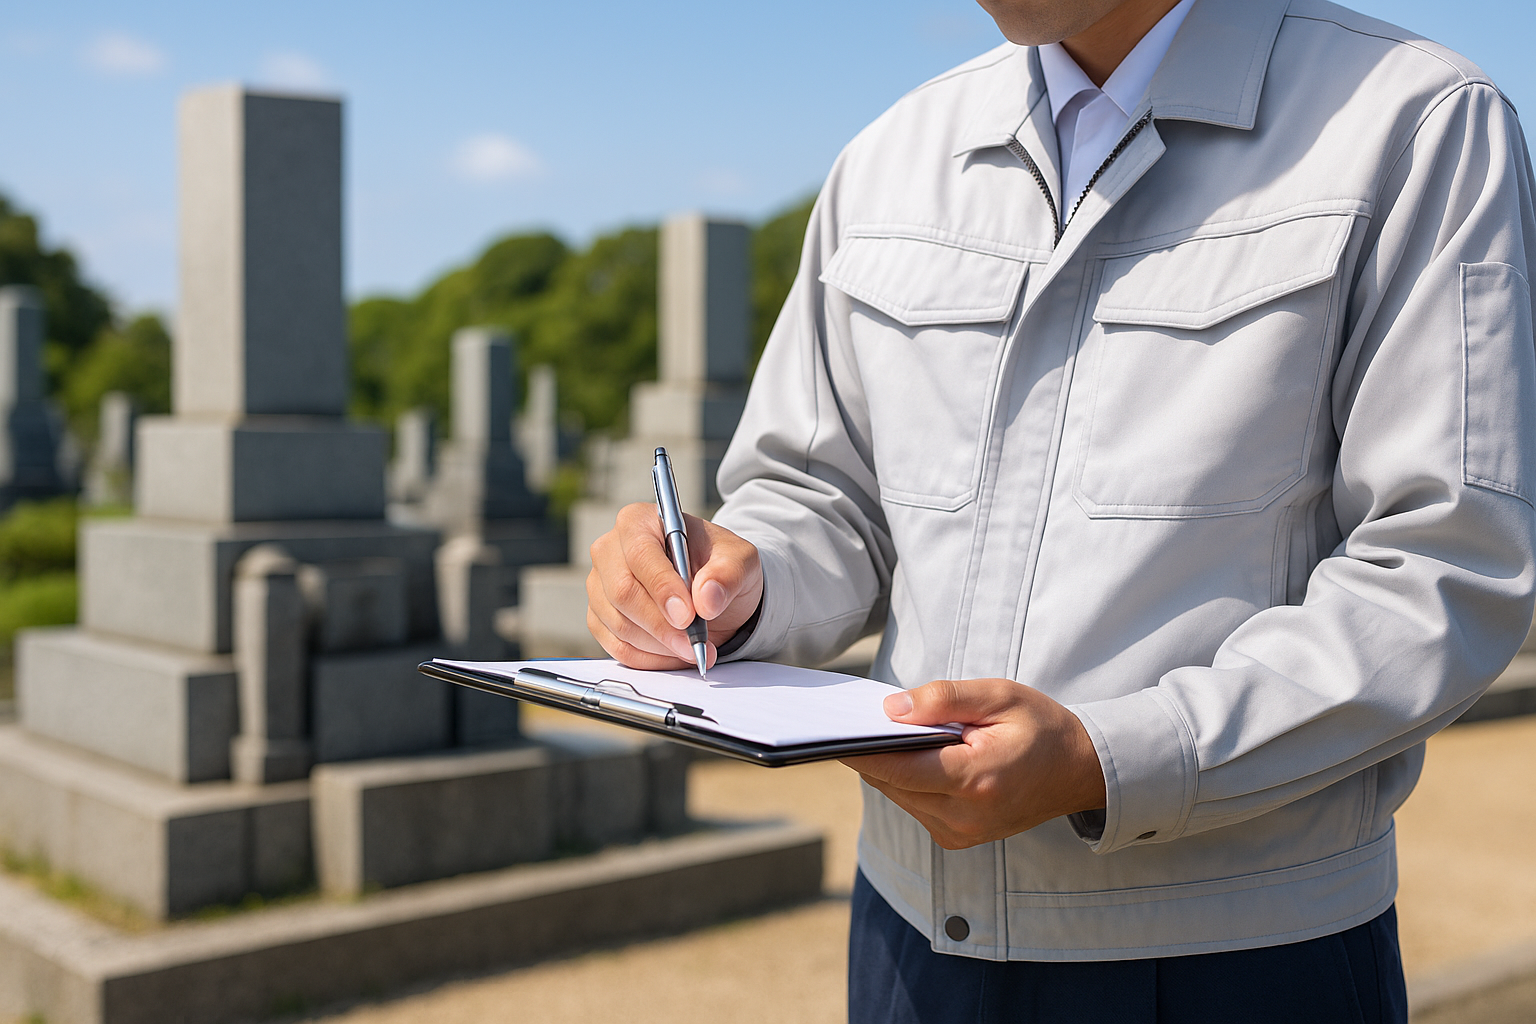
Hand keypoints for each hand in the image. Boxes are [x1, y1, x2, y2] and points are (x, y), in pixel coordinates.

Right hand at [587, 502, 763, 669]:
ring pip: (620, 624)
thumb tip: (707, 600)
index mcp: (639, 521)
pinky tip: (676, 655)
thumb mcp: (739, 560)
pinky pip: (617, 647)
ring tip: (695, 649)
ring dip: (660, 646)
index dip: (662, 587)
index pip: (640, 554)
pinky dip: (649, 659)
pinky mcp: (599, 617)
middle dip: (661, 625)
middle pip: (622, 592)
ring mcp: (600, 585)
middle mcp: (610, 550)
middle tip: (694, 643)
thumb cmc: (719, 565)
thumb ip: (727, 574)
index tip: (688, 615)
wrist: (711, 589)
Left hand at [842, 678, 1105, 848]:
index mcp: (975, 780)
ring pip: (900, 797)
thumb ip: (943, 700)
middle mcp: (964, 816)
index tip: (833, 733)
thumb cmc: (1041, 727)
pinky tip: (911, 756)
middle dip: (871, 754)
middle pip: (892, 785)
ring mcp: (961, 834)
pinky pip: (915, 807)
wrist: (1081, 771)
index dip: (860, 751)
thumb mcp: (998, 696)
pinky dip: (907, 782)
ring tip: (881, 734)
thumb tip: (891, 709)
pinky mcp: (958, 839)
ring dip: (889, 768)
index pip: (898, 769)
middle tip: (850, 723)